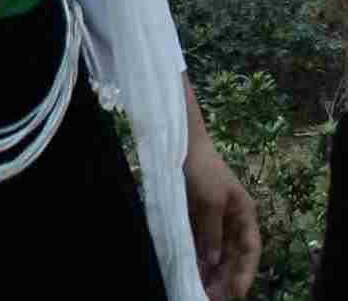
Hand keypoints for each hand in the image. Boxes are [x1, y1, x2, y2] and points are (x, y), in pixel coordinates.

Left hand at [184, 129, 259, 297]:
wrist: (178, 142)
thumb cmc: (202, 167)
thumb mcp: (210, 200)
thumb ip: (212, 232)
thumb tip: (212, 261)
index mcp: (245, 214)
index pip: (250, 250)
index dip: (245, 273)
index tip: (237, 293)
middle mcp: (232, 219)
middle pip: (233, 255)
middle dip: (226, 277)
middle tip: (214, 297)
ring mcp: (214, 218)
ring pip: (216, 252)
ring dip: (211, 271)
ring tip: (202, 290)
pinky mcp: (195, 216)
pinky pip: (199, 242)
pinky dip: (197, 257)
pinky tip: (191, 271)